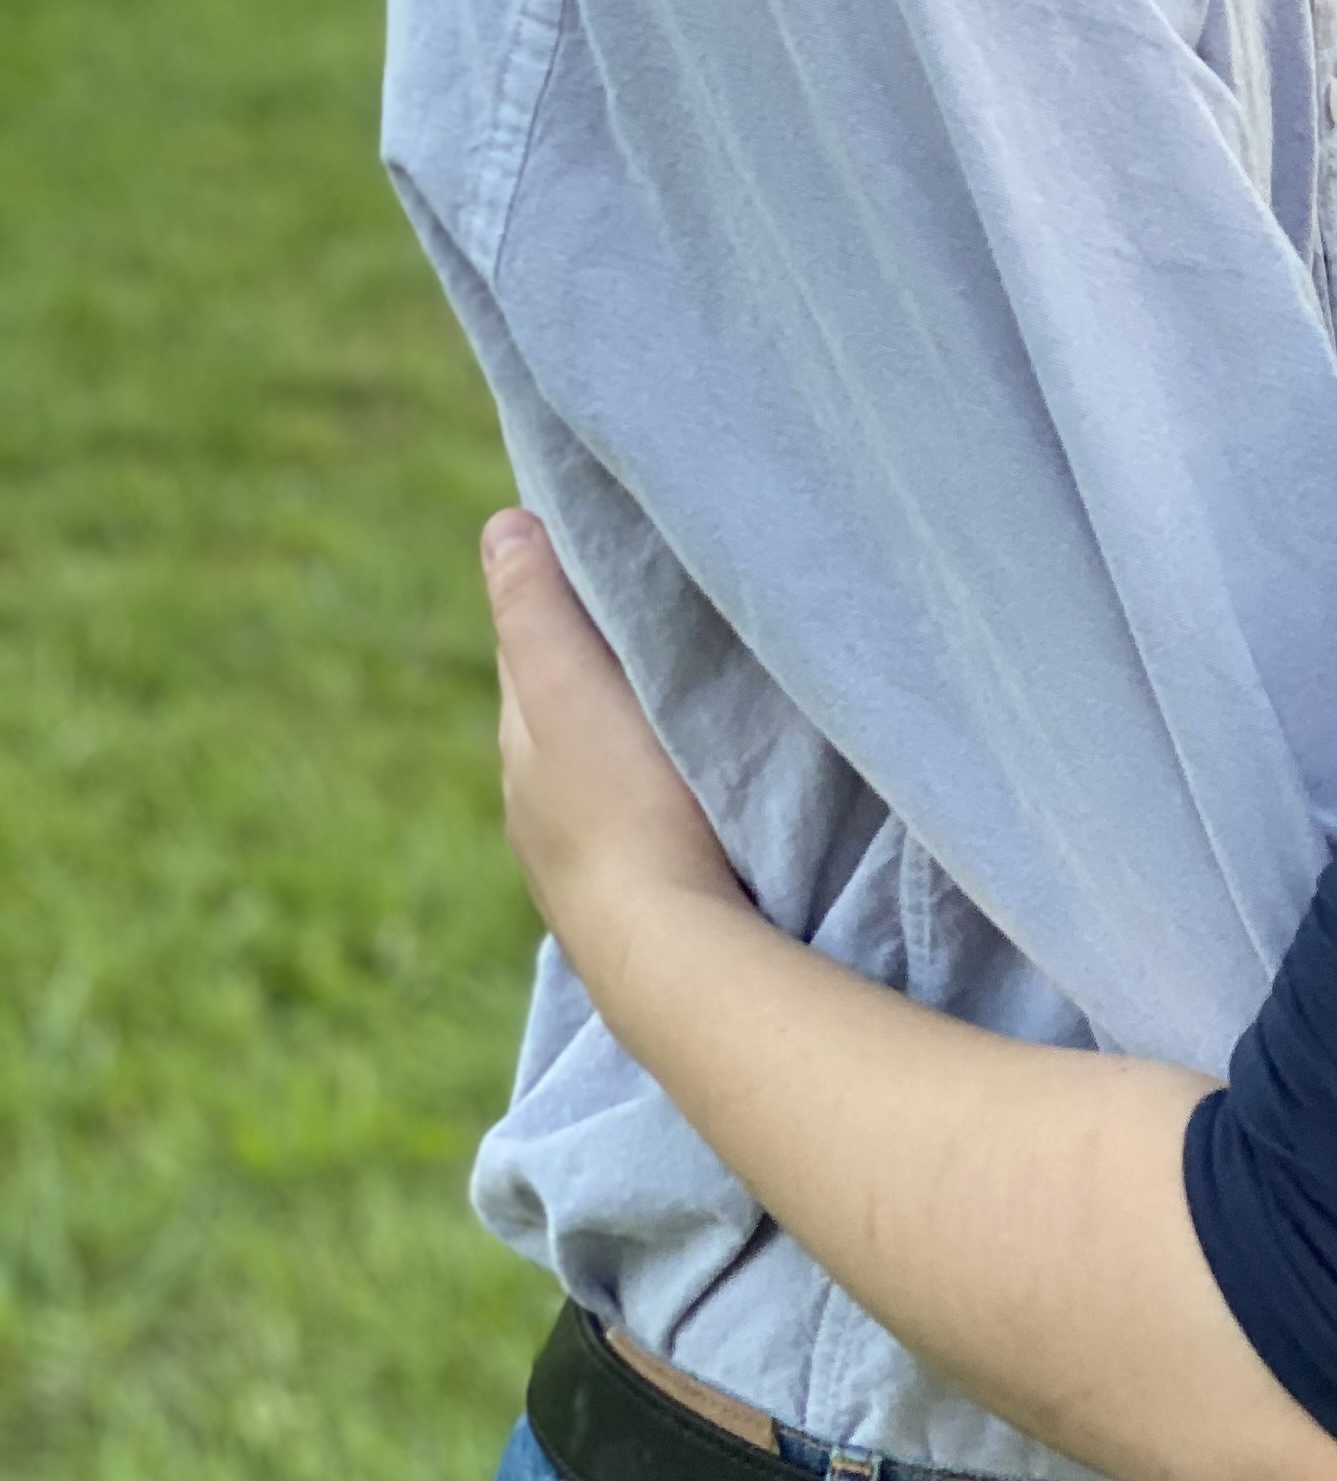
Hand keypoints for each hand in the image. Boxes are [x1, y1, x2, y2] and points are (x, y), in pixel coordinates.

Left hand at [484, 510, 742, 992]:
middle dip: (594, 661)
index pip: (529, 646)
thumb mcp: (566, 689)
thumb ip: (533, 609)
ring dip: (628, 729)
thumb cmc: (622, 809)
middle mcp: (539, 802)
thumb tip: (503, 526)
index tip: (604, 549)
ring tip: (678, 697)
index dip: (559, 596)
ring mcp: (586, 857)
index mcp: (522, 741)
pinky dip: (654, 784)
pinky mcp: (638, 893)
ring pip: (603, 764)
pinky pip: (640, 814)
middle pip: (565, 706)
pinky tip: (690, 788)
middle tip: (652, 610)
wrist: (669, 954)